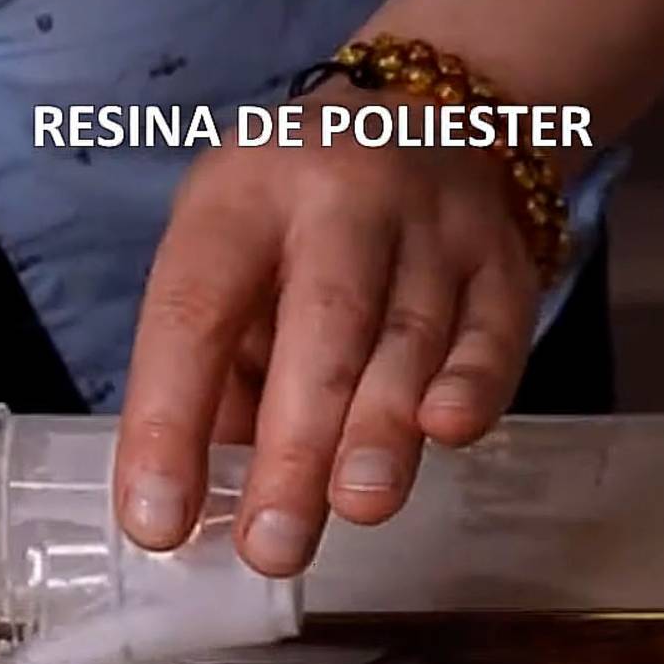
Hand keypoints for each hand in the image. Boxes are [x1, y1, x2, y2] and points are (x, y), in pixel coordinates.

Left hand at [115, 90, 542, 577]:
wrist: (430, 120)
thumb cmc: (301, 226)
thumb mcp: (232, 260)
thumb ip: (216, 378)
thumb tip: (196, 512)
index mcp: (242, 196)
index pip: (194, 310)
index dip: (170, 418)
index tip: (158, 519)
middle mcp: (341, 194)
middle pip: (320, 324)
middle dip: (294, 444)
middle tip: (271, 543)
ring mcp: (434, 223)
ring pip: (410, 335)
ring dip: (382, 430)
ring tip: (357, 508)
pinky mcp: (504, 259)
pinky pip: (493, 332)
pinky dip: (473, 385)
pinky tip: (446, 432)